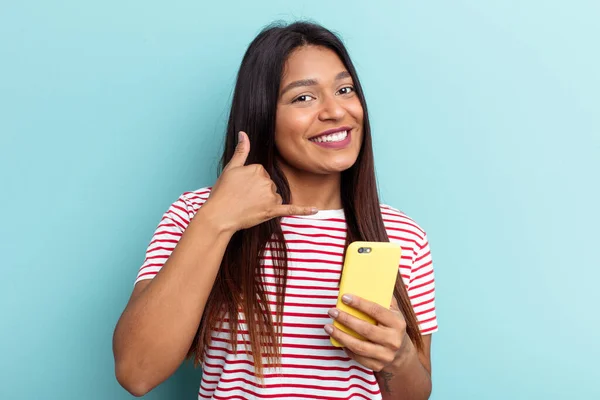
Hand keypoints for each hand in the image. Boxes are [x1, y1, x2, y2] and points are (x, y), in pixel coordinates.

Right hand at [203, 131, 317, 231]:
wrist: (219, 215)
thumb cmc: (223, 192)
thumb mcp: (231, 168)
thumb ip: (241, 150)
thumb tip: (244, 133)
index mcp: (258, 169)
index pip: (261, 173)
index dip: (250, 181)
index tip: (240, 187)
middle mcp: (267, 181)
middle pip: (269, 184)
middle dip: (258, 192)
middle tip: (242, 198)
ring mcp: (271, 196)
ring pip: (275, 196)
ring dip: (266, 202)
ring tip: (248, 207)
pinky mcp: (272, 211)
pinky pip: (291, 209)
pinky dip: (303, 210)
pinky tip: (315, 210)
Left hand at [325, 294, 409, 371]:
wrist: (401, 354)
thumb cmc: (392, 326)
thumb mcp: (394, 312)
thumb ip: (383, 297)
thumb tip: (366, 281)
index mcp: (397, 323)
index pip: (376, 311)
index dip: (359, 303)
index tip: (344, 297)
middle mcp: (393, 340)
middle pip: (365, 330)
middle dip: (346, 319)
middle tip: (332, 311)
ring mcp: (385, 355)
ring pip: (358, 346)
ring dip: (340, 335)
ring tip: (328, 327)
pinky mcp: (377, 365)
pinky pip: (357, 357)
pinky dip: (345, 348)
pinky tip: (337, 339)